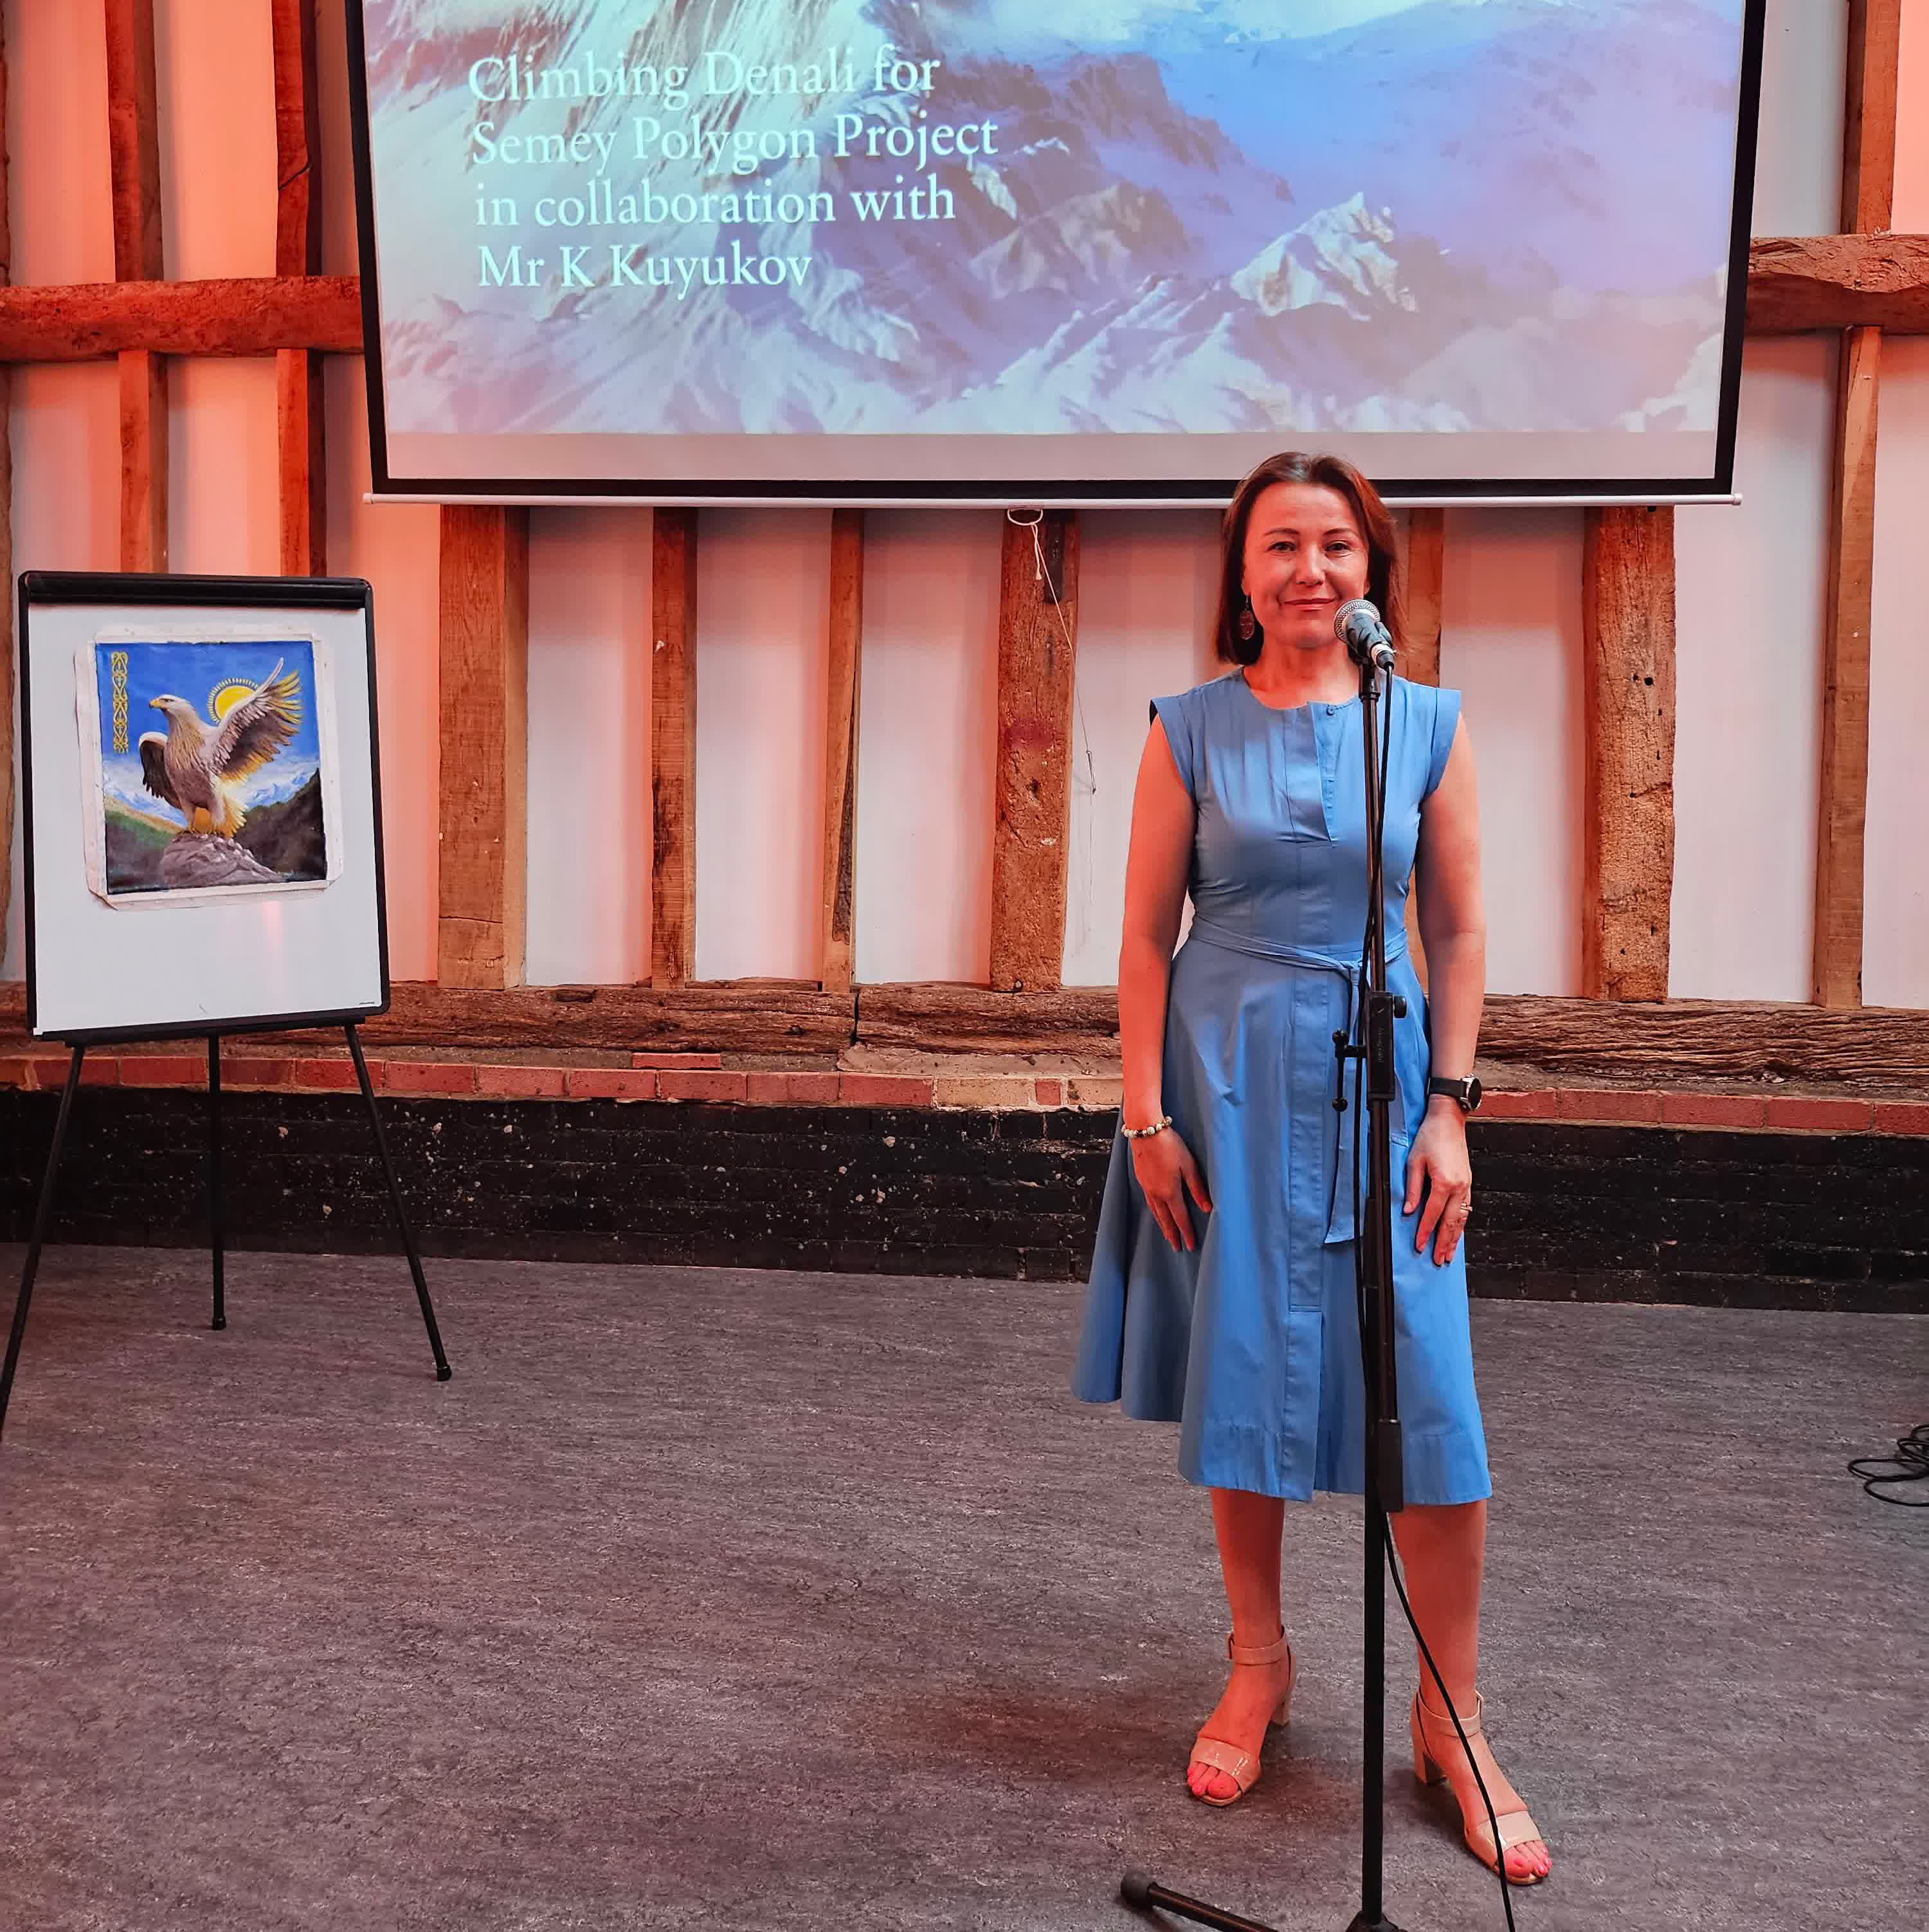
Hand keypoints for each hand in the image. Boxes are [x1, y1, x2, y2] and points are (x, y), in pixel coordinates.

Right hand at [1129, 1126, 1212, 1251]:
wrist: (1145, 1130)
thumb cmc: (1169, 1145)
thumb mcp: (1189, 1165)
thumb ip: (1197, 1188)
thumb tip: (1206, 1208)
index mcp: (1169, 1191)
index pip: (1180, 1218)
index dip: (1186, 1233)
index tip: (1190, 1246)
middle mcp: (1156, 1193)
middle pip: (1165, 1219)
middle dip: (1172, 1234)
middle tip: (1177, 1247)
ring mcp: (1146, 1187)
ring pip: (1155, 1212)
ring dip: (1162, 1225)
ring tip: (1167, 1235)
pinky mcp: (1141, 1179)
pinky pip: (1148, 1202)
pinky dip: (1154, 1212)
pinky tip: (1156, 1212)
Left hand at [1403, 1102, 1472, 1264]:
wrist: (1448, 1121)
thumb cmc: (1430, 1137)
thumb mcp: (1413, 1162)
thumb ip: (1412, 1189)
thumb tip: (1407, 1211)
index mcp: (1443, 1183)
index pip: (1432, 1215)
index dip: (1425, 1233)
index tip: (1419, 1246)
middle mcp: (1458, 1187)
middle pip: (1451, 1223)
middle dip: (1444, 1244)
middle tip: (1439, 1260)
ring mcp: (1466, 1186)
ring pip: (1461, 1219)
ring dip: (1455, 1238)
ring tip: (1450, 1254)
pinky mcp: (1468, 1183)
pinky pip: (1466, 1209)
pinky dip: (1461, 1224)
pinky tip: (1458, 1233)